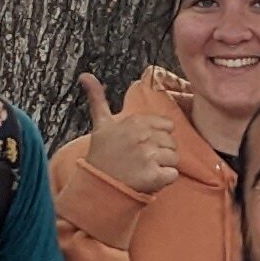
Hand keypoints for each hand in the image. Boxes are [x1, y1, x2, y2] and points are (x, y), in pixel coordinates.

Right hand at [75, 74, 187, 200]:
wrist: (96, 186)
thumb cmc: (101, 155)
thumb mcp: (101, 124)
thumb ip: (98, 98)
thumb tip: (85, 74)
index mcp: (136, 121)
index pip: (167, 126)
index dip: (157, 137)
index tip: (142, 145)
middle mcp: (144, 136)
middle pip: (172, 143)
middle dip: (160, 153)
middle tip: (140, 160)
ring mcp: (150, 156)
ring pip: (174, 159)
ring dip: (162, 167)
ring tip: (143, 170)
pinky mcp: (154, 176)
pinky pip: (173, 175)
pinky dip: (164, 180)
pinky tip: (148, 180)